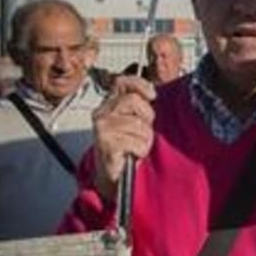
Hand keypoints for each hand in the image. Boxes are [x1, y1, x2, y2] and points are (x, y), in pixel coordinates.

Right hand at [92, 76, 156, 201]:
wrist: (113, 172)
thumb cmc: (127, 145)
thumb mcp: (135, 121)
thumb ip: (140, 105)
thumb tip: (153, 91)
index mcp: (110, 104)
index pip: (122, 82)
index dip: (139, 84)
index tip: (152, 95)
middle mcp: (102, 113)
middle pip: (134, 100)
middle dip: (147, 117)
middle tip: (142, 132)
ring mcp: (102, 127)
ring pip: (139, 124)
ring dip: (145, 138)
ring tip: (137, 145)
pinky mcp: (106, 143)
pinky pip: (137, 142)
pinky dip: (141, 150)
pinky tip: (133, 154)